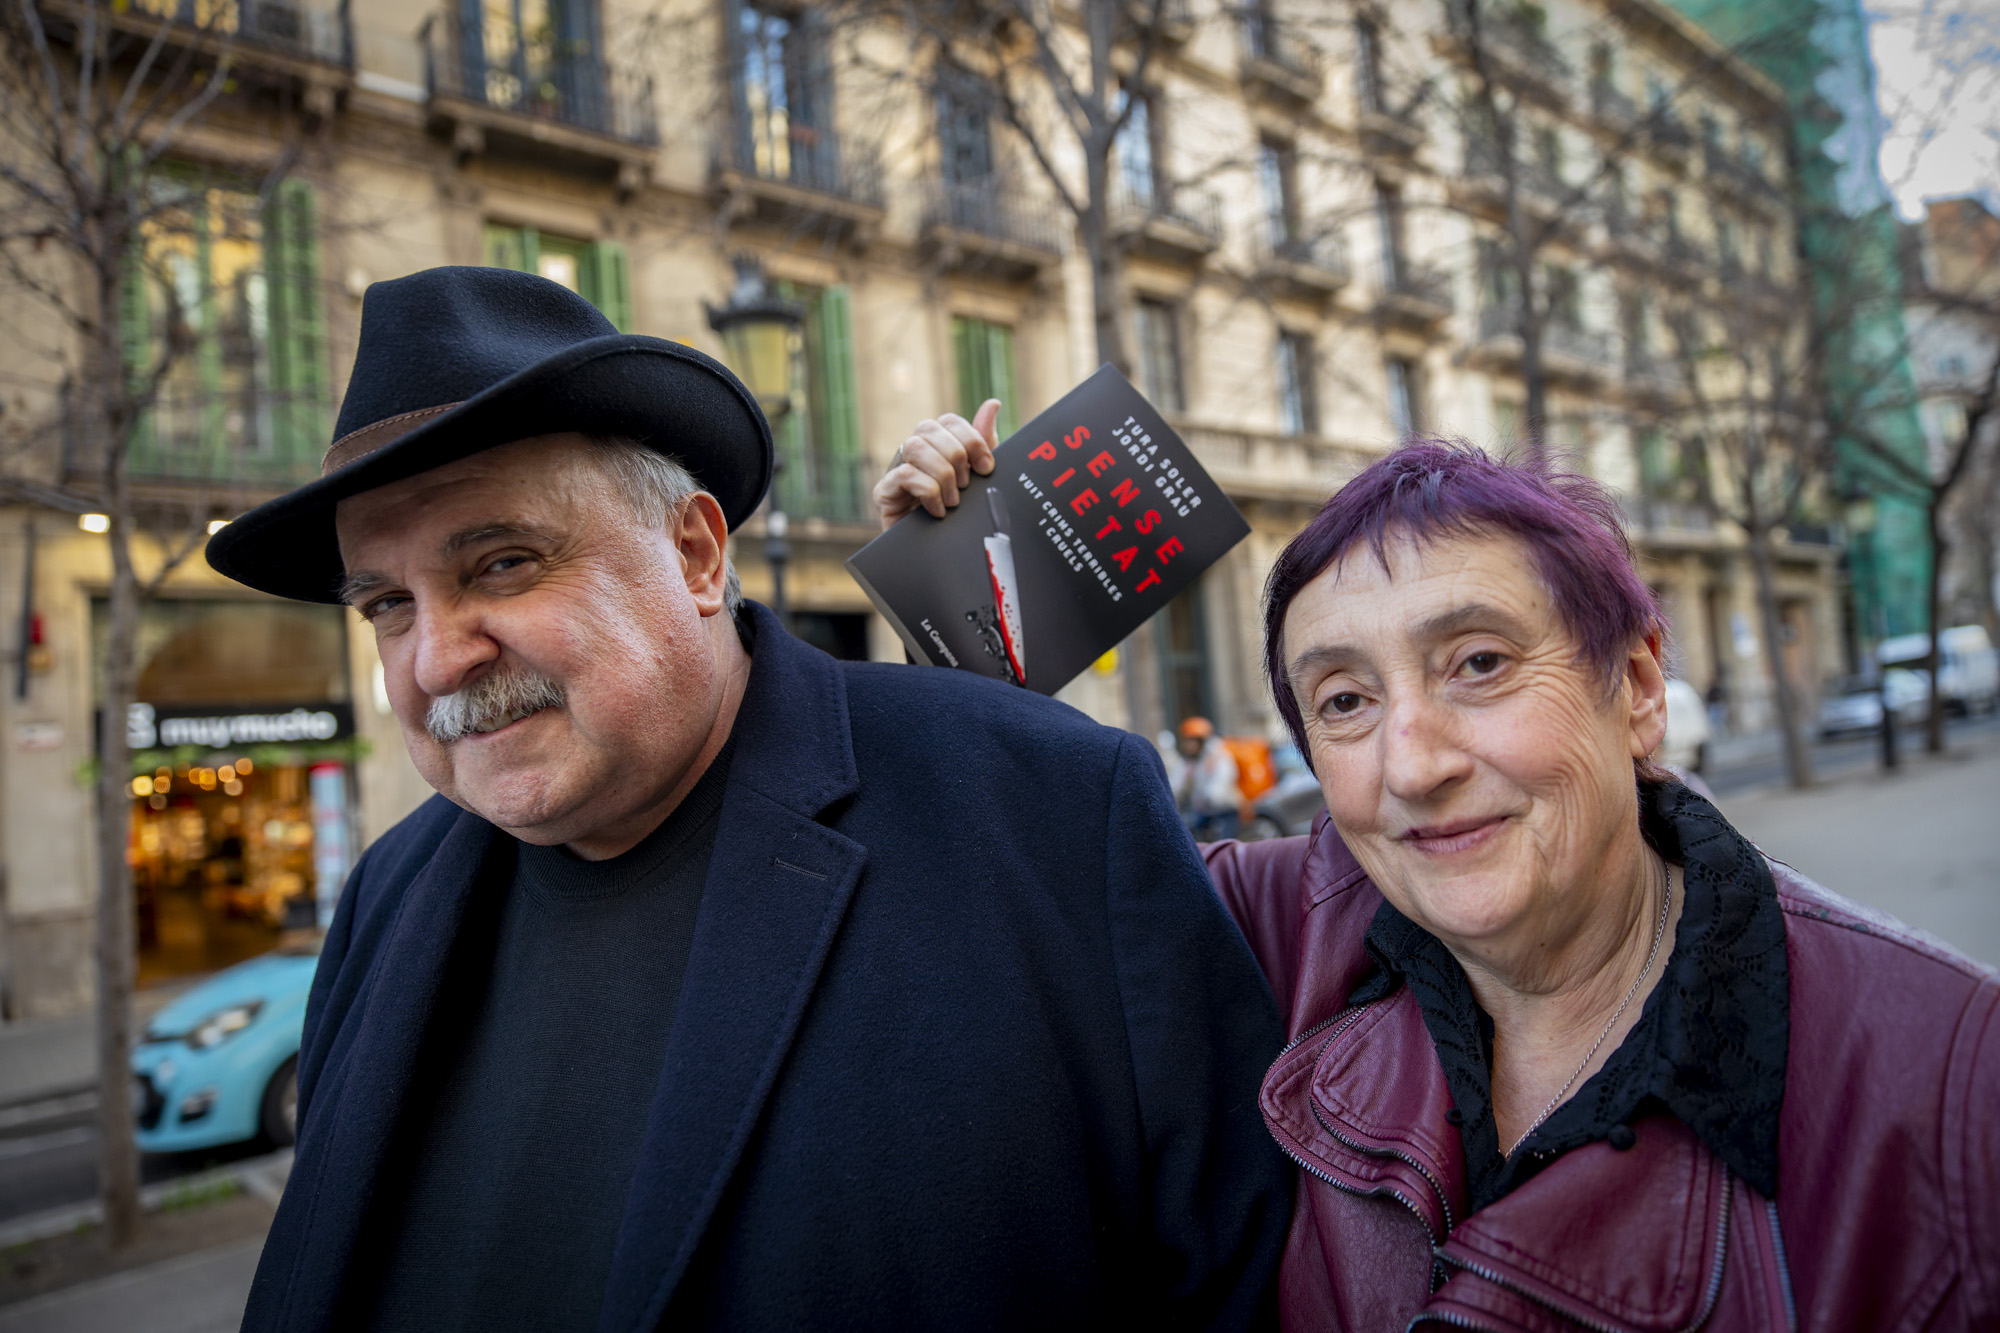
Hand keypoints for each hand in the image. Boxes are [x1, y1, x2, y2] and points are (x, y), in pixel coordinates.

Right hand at [873, 399, 1001, 529]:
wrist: (941, 557)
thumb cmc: (960, 515)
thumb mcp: (979, 479)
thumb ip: (983, 443)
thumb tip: (993, 403)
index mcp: (937, 445)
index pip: (949, 420)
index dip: (971, 439)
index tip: (987, 468)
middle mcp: (915, 453)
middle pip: (929, 428)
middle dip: (956, 456)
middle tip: (967, 486)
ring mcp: (897, 470)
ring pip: (915, 446)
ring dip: (942, 474)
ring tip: (953, 501)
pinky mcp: (884, 492)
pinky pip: (904, 474)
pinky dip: (928, 492)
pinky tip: (938, 511)